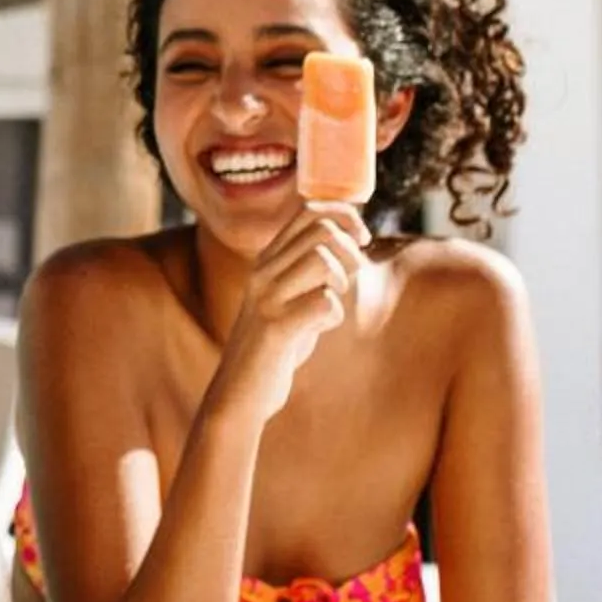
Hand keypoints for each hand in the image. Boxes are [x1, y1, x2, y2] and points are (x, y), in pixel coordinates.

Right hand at [217, 202, 368, 421]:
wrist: (241, 391)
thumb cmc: (276, 343)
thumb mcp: (288, 296)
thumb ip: (309, 268)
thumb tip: (352, 238)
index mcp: (267, 259)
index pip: (307, 211)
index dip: (343, 216)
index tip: (360, 237)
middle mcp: (263, 271)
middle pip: (321, 230)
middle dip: (350, 249)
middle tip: (351, 275)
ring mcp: (267, 298)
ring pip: (322, 260)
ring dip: (342, 279)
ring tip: (333, 299)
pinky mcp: (275, 328)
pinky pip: (324, 303)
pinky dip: (334, 315)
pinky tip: (321, 327)